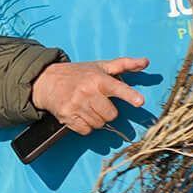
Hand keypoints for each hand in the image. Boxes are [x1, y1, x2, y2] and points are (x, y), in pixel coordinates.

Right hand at [29, 56, 149, 135]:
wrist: (46, 81)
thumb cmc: (78, 74)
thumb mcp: (100, 66)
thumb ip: (125, 64)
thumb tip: (146, 62)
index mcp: (98, 79)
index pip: (117, 88)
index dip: (130, 95)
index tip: (140, 102)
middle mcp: (87, 92)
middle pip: (111, 114)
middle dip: (108, 112)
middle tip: (99, 103)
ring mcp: (76, 105)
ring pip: (99, 124)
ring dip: (97, 120)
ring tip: (88, 108)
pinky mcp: (67, 116)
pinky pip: (86, 130)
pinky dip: (86, 126)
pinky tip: (80, 115)